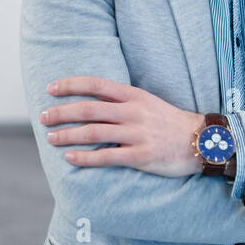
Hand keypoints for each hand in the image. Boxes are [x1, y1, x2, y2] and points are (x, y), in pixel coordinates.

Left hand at [40, 76, 204, 176]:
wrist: (201, 141)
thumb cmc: (170, 122)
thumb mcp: (147, 103)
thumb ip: (122, 102)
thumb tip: (91, 102)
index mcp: (134, 96)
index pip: (96, 85)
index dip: (71, 85)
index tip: (50, 89)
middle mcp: (133, 112)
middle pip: (89, 110)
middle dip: (62, 113)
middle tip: (43, 118)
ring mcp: (137, 134)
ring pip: (94, 133)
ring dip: (68, 135)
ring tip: (51, 139)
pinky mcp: (141, 156)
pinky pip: (107, 156)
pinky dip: (86, 158)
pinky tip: (71, 158)